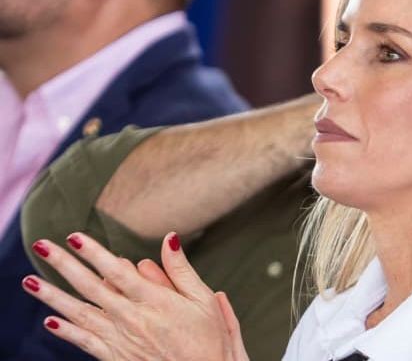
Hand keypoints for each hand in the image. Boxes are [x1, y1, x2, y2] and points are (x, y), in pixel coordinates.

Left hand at [22, 232, 248, 360]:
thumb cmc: (207, 338)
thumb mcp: (203, 299)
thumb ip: (181, 269)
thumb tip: (170, 237)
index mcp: (155, 301)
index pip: (117, 271)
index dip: (94, 252)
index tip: (76, 236)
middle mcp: (133, 319)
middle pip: (91, 287)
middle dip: (65, 265)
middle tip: (43, 245)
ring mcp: (121, 340)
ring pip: (80, 314)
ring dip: (53, 296)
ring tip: (30, 281)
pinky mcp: (116, 358)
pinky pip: (86, 343)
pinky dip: (67, 331)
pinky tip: (50, 320)